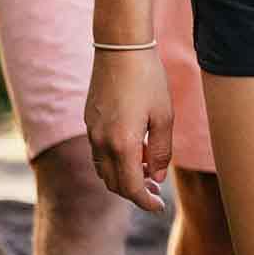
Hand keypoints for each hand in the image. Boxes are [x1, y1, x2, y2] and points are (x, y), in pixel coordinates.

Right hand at [84, 47, 172, 213]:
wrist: (120, 47)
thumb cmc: (148, 79)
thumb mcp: (164, 117)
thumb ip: (162, 151)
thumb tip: (156, 176)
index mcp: (122, 144)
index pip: (131, 188)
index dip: (145, 202)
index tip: (158, 207)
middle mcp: (102, 142)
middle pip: (114, 184)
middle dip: (135, 192)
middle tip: (156, 190)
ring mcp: (92, 131)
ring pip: (104, 170)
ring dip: (123, 177)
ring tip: (147, 167)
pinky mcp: (89, 121)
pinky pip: (98, 153)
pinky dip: (114, 161)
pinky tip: (134, 147)